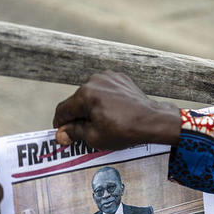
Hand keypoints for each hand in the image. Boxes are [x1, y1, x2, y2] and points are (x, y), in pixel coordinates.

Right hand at [53, 71, 180, 149]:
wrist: (153, 120)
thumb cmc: (124, 130)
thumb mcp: (95, 137)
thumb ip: (74, 133)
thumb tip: (61, 134)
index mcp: (85, 94)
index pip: (63, 110)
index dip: (60, 124)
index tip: (62, 133)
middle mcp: (94, 80)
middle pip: (77, 101)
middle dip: (78, 116)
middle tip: (84, 132)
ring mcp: (108, 76)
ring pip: (91, 94)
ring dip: (91, 107)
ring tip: (102, 122)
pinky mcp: (119, 78)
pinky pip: (105, 90)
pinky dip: (104, 100)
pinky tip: (112, 112)